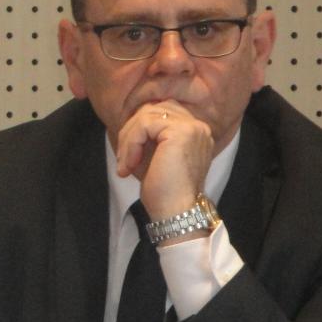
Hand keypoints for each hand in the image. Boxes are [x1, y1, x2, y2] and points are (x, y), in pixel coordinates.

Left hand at [114, 101, 213, 220]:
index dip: (138, 129)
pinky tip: (130, 164)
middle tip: (123, 159)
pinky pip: (144, 125)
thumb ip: (147, 135)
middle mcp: (198, 126)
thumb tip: (128, 121)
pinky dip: (131, 143)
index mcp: (194, 131)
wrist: (175, 212)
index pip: (161, 112)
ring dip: (129, 139)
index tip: (128, 155)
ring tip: (125, 164)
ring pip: (146, 115)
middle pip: (153, 109)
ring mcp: (192, 127)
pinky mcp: (181, 132)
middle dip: (131, 131)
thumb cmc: (163, 189)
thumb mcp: (153, 155)